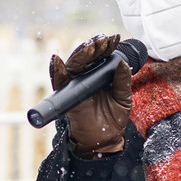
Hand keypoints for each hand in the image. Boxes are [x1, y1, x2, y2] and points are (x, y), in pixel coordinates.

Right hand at [50, 34, 131, 157]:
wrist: (106, 141)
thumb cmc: (114, 119)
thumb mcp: (123, 99)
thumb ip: (123, 82)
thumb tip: (123, 63)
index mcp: (98, 76)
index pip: (98, 56)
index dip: (105, 47)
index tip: (114, 39)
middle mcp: (84, 78)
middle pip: (85, 58)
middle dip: (93, 47)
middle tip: (103, 41)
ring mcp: (74, 87)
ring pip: (72, 65)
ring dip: (80, 54)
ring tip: (90, 46)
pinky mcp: (67, 97)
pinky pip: (59, 83)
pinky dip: (57, 72)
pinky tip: (57, 62)